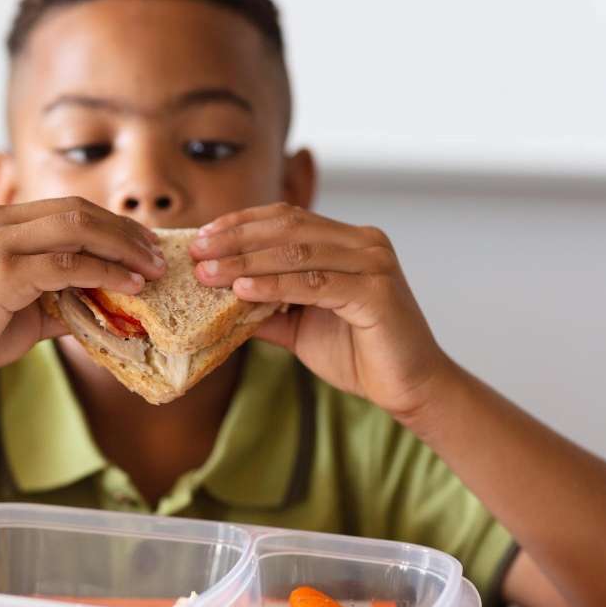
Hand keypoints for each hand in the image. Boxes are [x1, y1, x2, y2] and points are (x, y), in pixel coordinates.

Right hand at [0, 197, 164, 390]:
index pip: (71, 208)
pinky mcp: (0, 272)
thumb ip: (63, 295)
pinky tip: (129, 285)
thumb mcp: (24, 306)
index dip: (115, 223)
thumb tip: (112, 301)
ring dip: (124, 249)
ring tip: (153, 271)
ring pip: (78, 229)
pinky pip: (67, 264)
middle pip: (80, 211)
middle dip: (127, 232)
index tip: (146, 244)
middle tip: (159, 256)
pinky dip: (105, 272)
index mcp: (0, 221)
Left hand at [190, 203, 451, 417]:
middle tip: (196, 251)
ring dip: (245, 261)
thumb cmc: (358, 353)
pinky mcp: (377, 292)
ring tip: (208, 273)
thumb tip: (214, 297)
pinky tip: (241, 290)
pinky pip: (314, 283)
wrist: (408, 388)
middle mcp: (364, 242)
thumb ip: (264, 306)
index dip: (241, 224)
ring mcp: (374, 263)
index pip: (286, 217)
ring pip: (297, 252)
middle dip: (235, 239)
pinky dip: (273, 285)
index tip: (201, 236)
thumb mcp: (298, 324)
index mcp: (347, 240)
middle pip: (288, 228)